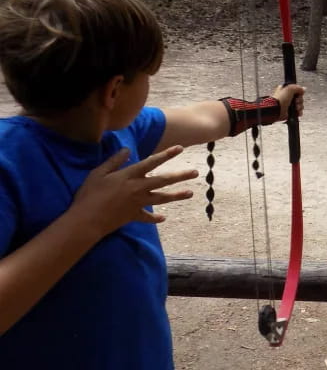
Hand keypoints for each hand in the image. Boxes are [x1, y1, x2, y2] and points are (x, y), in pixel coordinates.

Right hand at [70, 145, 197, 237]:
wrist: (86, 220)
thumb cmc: (89, 194)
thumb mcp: (98, 173)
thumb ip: (114, 161)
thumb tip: (127, 150)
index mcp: (129, 175)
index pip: (152, 162)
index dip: (167, 154)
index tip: (180, 148)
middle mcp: (138, 188)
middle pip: (164, 180)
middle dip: (181, 176)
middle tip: (196, 172)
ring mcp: (138, 203)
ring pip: (162, 198)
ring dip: (177, 196)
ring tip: (190, 193)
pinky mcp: (133, 216)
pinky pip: (147, 217)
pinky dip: (155, 218)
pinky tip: (163, 218)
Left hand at [273, 84, 304, 120]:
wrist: (277, 110)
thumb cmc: (281, 98)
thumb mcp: (290, 88)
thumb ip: (298, 87)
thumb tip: (303, 89)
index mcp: (285, 90)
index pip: (296, 90)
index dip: (299, 91)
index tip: (299, 93)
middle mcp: (287, 97)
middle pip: (299, 97)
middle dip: (300, 100)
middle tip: (296, 101)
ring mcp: (289, 105)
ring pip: (300, 105)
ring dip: (300, 106)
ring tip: (296, 108)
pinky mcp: (290, 112)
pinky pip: (298, 111)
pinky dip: (299, 112)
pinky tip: (297, 111)